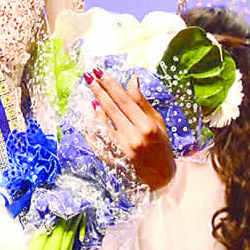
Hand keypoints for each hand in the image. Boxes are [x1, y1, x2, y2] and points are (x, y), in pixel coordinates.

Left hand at [88, 68, 174, 189]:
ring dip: (94, 108)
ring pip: (100, 123)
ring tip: (93, 95)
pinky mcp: (110, 160)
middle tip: (88, 75)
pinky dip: (91, 127)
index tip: (99, 71)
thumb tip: (132, 80)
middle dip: (98, 90)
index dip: (110, 84)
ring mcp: (120, 150)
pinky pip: (94, 140)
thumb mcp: (157, 123)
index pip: (124, 100)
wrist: (160, 177)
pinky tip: (90, 116)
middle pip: (110, 109)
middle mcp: (133, 138)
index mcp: (147, 127)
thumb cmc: (161, 146)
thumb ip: (142, 102)